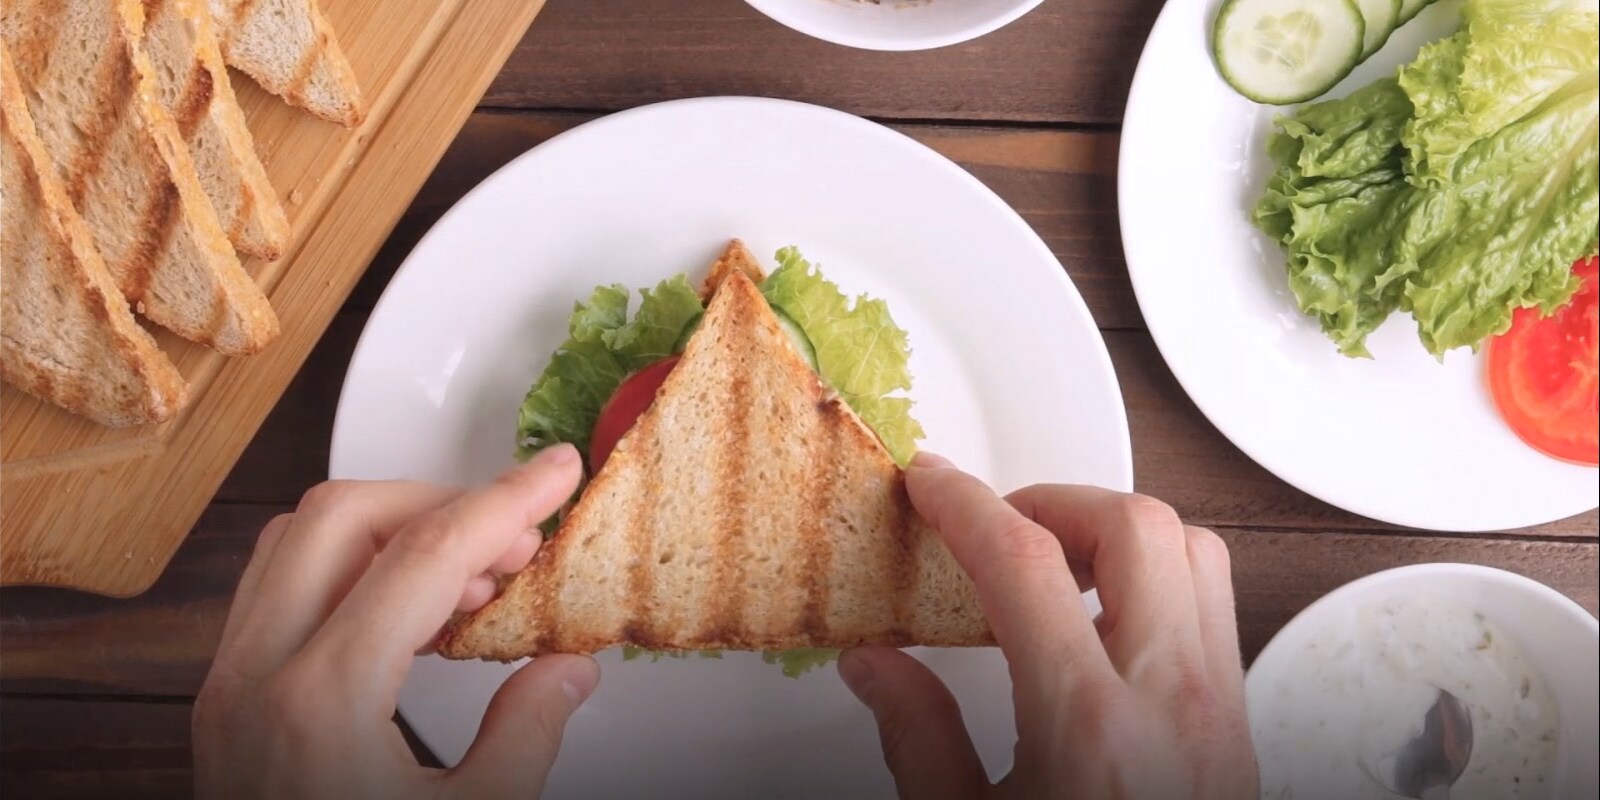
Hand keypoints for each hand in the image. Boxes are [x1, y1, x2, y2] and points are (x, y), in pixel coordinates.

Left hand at [194, 445, 596, 798]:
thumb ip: (525, 738)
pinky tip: (410, 616)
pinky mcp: (221, 703)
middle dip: (443, 503)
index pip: (425, 556)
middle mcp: (255, 677)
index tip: (557, 473)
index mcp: (320, 703)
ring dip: (393, 531)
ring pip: (299, 540)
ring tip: (471, 579)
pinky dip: (350, 569)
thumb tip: (569, 668)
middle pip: (345, 516)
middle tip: (516, 540)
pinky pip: (278, 587)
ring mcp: (226, 686)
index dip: (505, 502)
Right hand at [838, 453, 1257, 798]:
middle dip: (1054, 500)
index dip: (966, 503)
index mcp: (1092, 729)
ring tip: (1053, 563)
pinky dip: (1158, 578)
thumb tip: (875, 669)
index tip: (929, 482)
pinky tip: (1103, 620)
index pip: (1026, 563)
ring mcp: (1221, 712)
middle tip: (996, 526)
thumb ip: (918, 741)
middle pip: (1136, 526)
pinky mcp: (1241, 729)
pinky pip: (1214, 606)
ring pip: (1196, 552)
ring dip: (1117, 532)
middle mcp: (1174, 703)